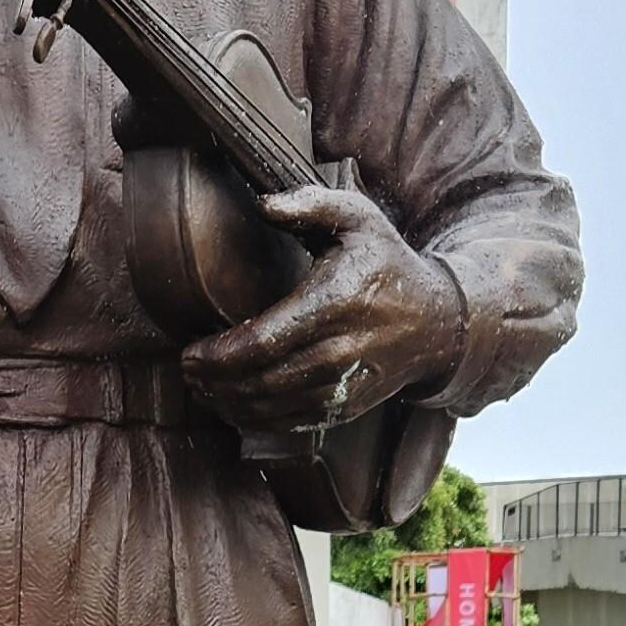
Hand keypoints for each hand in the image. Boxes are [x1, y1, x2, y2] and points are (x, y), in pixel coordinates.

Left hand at [181, 181, 465, 433]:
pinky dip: (257, 421)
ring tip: (203, 391)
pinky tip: (233, 408)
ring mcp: (346, 385)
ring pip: (274, 407)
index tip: (190, 353)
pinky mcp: (348, 408)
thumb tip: (262, 203)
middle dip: (215, 382)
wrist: (438, 321)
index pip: (263, 341)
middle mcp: (341, 350)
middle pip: (261, 379)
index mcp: (335, 302)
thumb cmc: (387, 262)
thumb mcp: (358, 218)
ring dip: (230, 404)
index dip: (219, 355)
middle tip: (187, 373)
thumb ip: (309, 204)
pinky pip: (294, 422)